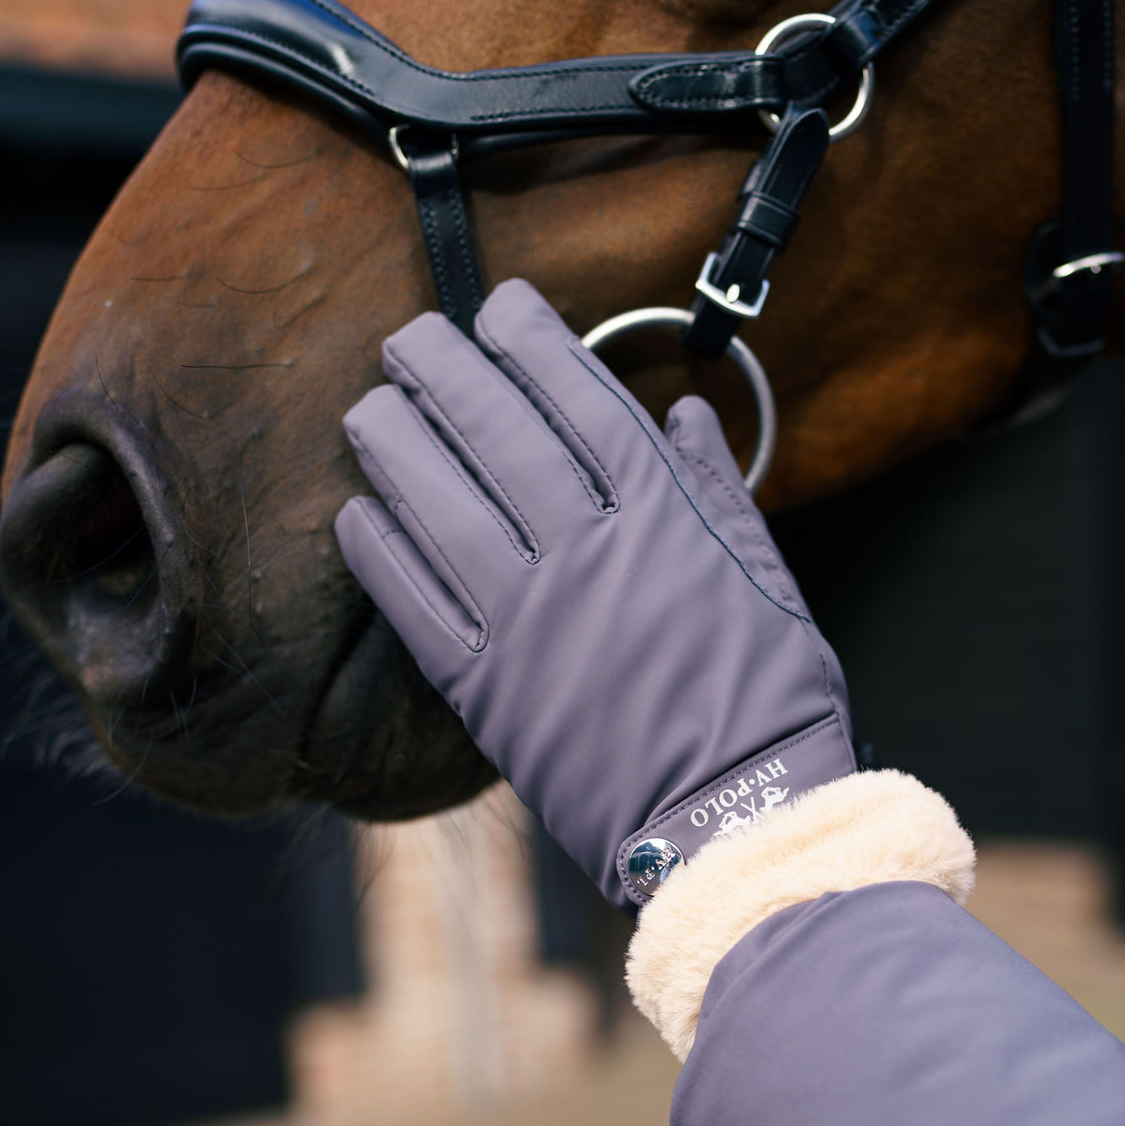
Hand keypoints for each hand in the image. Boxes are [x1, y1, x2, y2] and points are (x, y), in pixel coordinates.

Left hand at [335, 280, 853, 910]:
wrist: (739, 818)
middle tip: (407, 338)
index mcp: (662, 519)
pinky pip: (418, 607)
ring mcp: (531, 620)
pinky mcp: (489, 690)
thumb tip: (682, 414)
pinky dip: (382, 555)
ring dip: (395, 448)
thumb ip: (715, 489)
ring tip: (366, 407)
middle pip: (498, 437)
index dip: (533, 345)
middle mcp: (587, 552)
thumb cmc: (767, 698)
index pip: (582, 403)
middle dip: (445, 373)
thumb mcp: (768, 577)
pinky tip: (356, 513)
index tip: (498, 307)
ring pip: (442, 508)